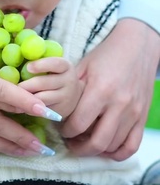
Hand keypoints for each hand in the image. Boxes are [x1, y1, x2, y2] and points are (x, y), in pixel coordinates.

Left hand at [18, 57, 83, 117]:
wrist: (72, 94)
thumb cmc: (54, 75)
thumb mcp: (52, 66)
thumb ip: (39, 60)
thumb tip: (19, 53)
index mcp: (66, 66)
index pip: (55, 63)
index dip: (41, 65)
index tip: (28, 67)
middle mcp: (69, 81)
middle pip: (44, 83)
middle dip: (26, 85)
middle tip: (12, 86)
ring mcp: (66, 97)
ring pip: (42, 98)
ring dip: (26, 97)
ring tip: (14, 95)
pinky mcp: (60, 111)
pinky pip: (41, 110)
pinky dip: (30, 108)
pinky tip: (22, 105)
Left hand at [61, 19, 159, 160]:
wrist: (137, 46)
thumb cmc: (107, 54)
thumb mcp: (84, 66)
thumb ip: (71, 88)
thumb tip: (56, 107)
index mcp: (100, 89)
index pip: (78, 124)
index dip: (65, 131)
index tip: (60, 128)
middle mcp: (119, 104)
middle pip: (96, 142)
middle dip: (78, 148)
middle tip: (69, 142)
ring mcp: (133, 112)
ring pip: (113, 146)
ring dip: (95, 150)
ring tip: (84, 142)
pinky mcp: (143, 116)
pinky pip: (132, 146)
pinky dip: (117, 152)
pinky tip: (105, 147)